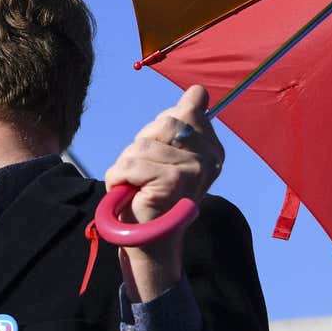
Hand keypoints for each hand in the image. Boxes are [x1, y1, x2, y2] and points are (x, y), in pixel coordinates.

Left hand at [103, 85, 224, 300]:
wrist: (149, 240)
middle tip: (144, 174)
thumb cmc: (152, 193)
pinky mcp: (173, 182)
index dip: (160, 129)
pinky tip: (128, 193)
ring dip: (126, 165)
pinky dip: (118, 178)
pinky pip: (131, 165)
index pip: (187, 108)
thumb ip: (183, 121)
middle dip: (141, 145)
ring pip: (142, 145)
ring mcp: (194, 170)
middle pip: (163, 123)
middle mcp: (210, 157)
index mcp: (212, 146)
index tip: (161, 157)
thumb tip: (199, 90)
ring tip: (135, 185)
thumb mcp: (167, 151)